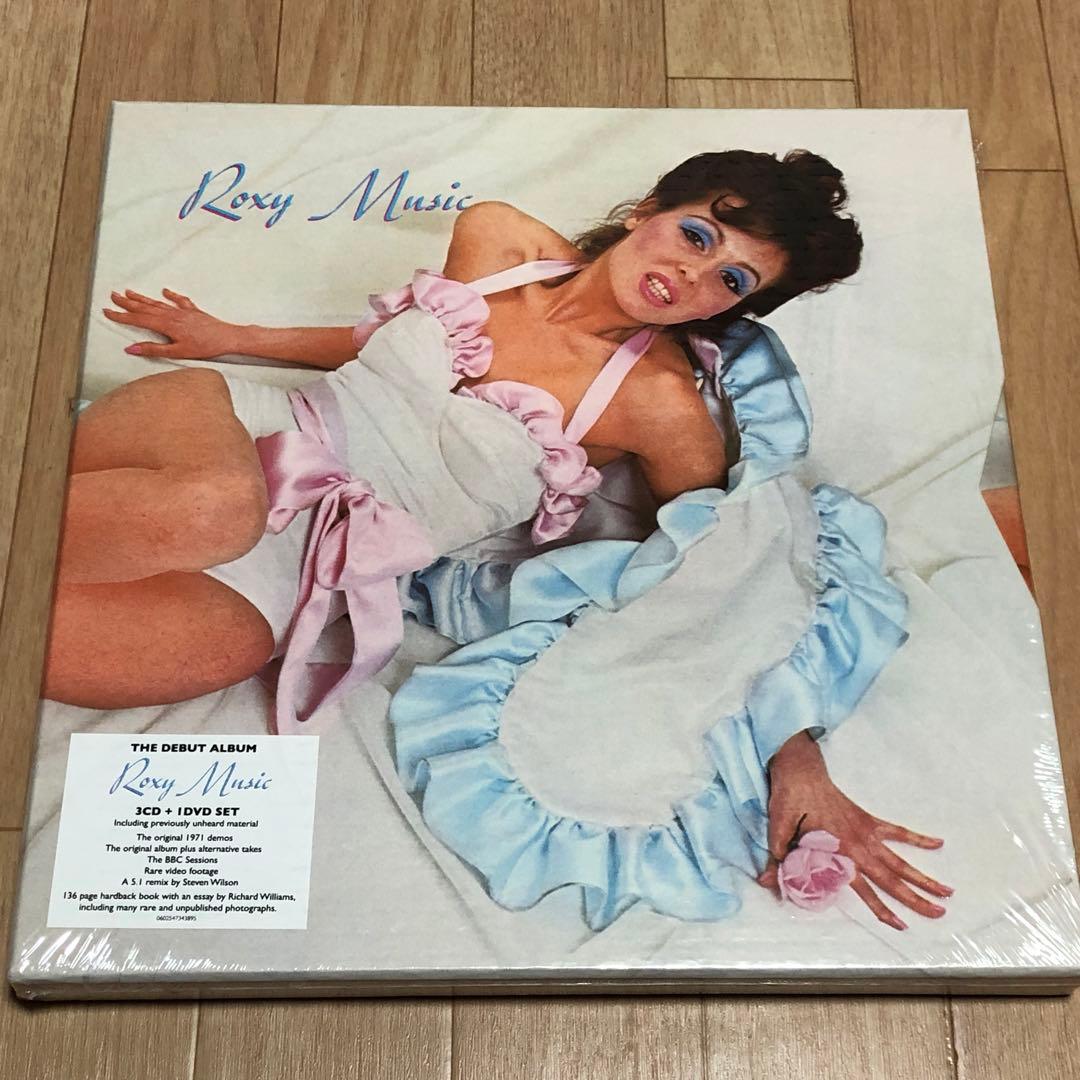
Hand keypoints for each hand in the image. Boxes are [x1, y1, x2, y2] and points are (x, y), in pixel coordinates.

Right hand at [103, 289, 241, 359]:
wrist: (228, 338)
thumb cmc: (205, 347)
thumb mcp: (177, 352)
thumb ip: (154, 349)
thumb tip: (132, 348)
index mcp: (166, 325)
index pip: (138, 319)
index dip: (121, 316)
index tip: (107, 311)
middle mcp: (172, 315)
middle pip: (145, 308)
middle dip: (127, 302)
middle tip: (112, 296)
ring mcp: (182, 311)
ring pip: (158, 303)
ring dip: (142, 298)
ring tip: (129, 292)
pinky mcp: (193, 311)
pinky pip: (179, 301)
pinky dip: (170, 296)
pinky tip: (164, 291)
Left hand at [758, 732, 951, 930]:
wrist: (800, 768)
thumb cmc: (789, 799)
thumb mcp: (779, 830)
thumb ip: (778, 860)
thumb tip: (766, 882)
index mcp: (838, 852)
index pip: (863, 888)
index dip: (881, 908)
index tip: (901, 925)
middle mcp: (857, 844)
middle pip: (891, 878)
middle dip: (914, 898)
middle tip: (939, 913)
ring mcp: (865, 831)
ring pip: (899, 860)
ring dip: (922, 876)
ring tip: (946, 891)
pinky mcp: (867, 818)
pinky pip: (896, 830)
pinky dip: (916, 838)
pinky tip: (937, 844)